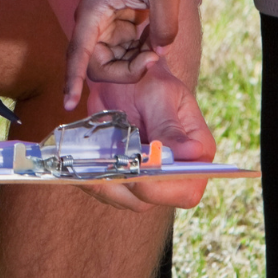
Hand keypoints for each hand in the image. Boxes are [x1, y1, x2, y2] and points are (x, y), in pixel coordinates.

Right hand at [64, 0, 190, 108]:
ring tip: (157, 42)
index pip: (77, 53)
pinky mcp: (121, 32)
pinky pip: (128, 57)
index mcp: (93, 11)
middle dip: (124, 71)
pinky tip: (155, 37)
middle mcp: (94, 22)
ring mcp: (107, 29)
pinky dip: (144, 55)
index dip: (71, 79)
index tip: (68, 103)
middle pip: (97, 66)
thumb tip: (158, 52)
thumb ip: (164, 24)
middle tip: (152, 59)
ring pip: (114, 65)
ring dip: (136, 63)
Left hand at [77, 64, 215, 211]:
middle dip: (130, 187)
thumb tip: (193, 152)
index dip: (166, 188)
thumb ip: (170, 127)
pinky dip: (95, 182)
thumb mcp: (160, 96)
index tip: (142, 171)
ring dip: (108, 186)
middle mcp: (175, 170)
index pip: (188, 188)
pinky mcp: (127, 176)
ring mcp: (150, 176)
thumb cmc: (148, 80)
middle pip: (156, 199)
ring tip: (90, 167)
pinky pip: (112, 190)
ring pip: (131, 199)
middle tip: (108, 168)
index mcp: (196, 151)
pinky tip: (81, 168)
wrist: (122, 78)